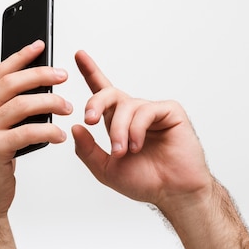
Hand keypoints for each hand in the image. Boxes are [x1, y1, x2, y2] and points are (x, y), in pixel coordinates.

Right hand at [0, 40, 72, 218]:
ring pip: (20, 105)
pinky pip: (26, 132)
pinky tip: (59, 134)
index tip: (40, 46)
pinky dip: (47, 131)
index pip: (0, 72)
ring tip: (67, 107)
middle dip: (40, 75)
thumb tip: (41, 90)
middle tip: (63, 76)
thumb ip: (9, 111)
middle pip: (11, 83)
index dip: (21, 56)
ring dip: (49, 102)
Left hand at [71, 50, 213, 210]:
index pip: (101, 91)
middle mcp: (133, 113)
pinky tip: (138, 145)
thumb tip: (75, 127)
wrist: (172, 193)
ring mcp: (152, 111)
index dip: (90, 71)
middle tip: (90, 119)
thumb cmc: (144, 181)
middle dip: (95, 103)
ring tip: (123, 151)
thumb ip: (87, 150)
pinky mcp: (169, 112)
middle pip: (108, 93)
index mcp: (117, 122)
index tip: (79, 55)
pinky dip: (137, 129)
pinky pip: (146, 110)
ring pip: (126, 106)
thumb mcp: (105, 169)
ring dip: (119, 130)